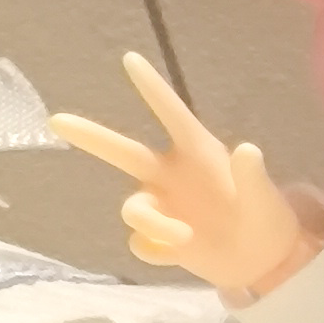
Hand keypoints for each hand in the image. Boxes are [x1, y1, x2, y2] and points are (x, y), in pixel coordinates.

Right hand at [48, 50, 323, 297]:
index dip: (152, 88)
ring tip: (184, 238)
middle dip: (91, 136)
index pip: (171, 114)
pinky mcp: (159, 240)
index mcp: (198, 153)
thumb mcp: (266, 199)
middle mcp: (171, 175)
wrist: (262, 262)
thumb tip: (247, 149)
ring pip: (132, 209)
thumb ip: (253, 176)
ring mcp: (163, 207)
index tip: (130, 59)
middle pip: (123, 153)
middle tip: (57, 120)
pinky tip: (182, 254)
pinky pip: (140, 243)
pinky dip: (157, 251)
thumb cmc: (267, 219)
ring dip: (152, 224)